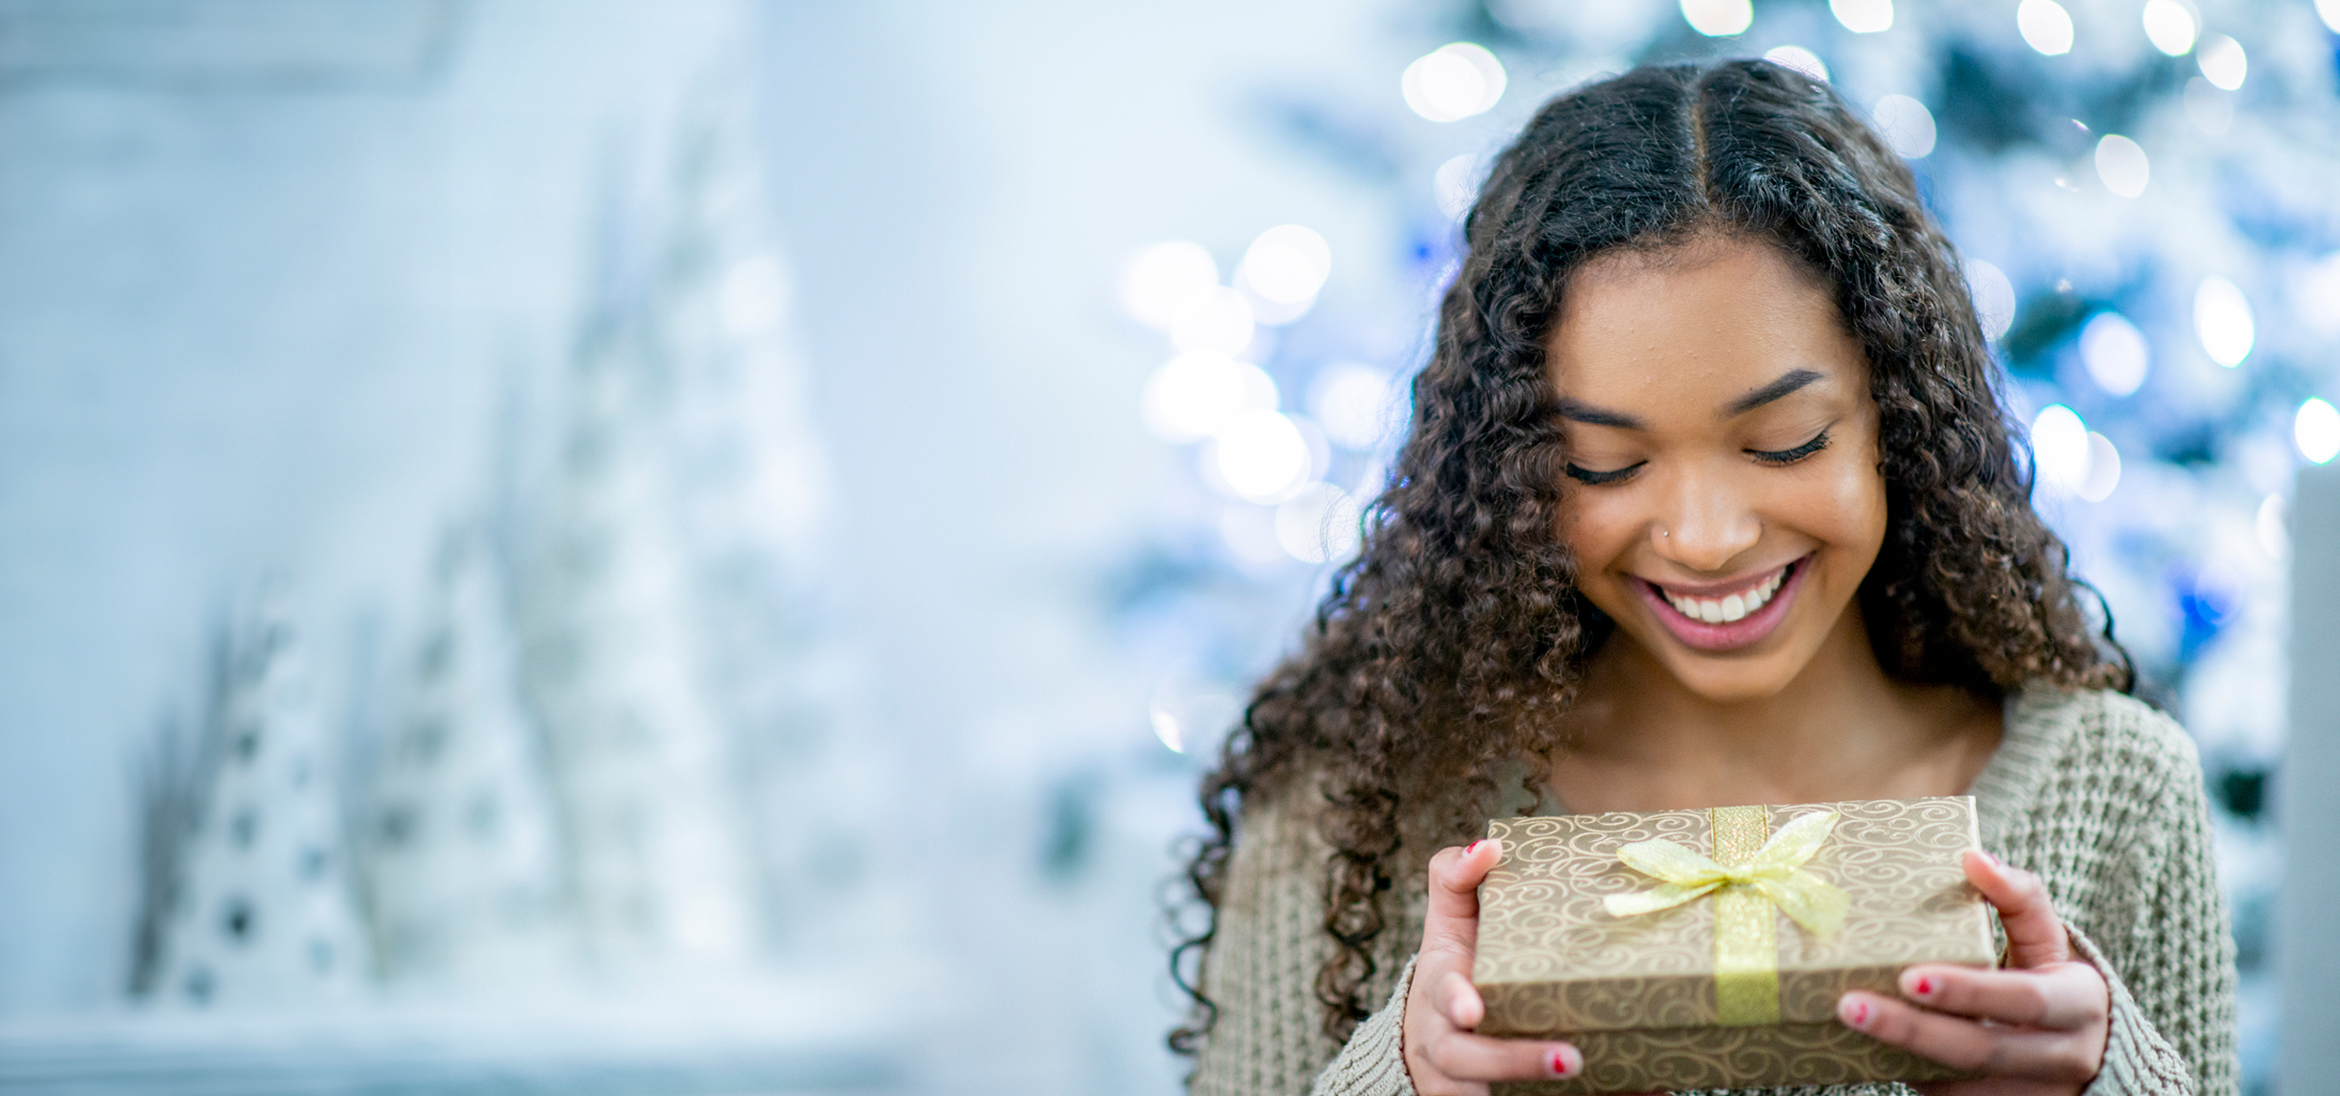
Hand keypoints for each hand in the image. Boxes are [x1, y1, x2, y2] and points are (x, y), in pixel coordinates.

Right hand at [1401, 839, 1586, 1094]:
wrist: (1438, 1038)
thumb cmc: (1458, 966)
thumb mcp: (1450, 920)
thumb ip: (1457, 877)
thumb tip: (1489, 845)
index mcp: (1440, 990)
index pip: (1441, 995)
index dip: (1454, 1002)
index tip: (1473, 1007)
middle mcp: (1449, 1044)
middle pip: (1469, 1062)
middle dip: (1514, 1061)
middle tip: (1570, 1058)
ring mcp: (1471, 1082)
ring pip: (1493, 1094)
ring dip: (1539, 1085)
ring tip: (1592, 1074)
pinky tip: (1635, 1091)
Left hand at [1837, 850, 2110, 1094]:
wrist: (2078, 1050)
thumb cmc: (2049, 979)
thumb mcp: (2047, 940)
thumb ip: (2018, 897)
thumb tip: (1974, 857)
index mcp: (2079, 1006)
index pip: (2026, 1000)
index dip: (1970, 991)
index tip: (1911, 977)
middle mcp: (2059, 1058)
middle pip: (1980, 1050)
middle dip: (1914, 1030)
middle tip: (1852, 1004)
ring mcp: (2024, 1093)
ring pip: (1958, 1081)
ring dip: (1897, 1052)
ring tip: (1845, 1018)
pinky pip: (1944, 1093)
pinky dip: (1901, 1066)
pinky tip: (1856, 1043)